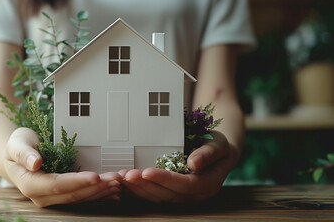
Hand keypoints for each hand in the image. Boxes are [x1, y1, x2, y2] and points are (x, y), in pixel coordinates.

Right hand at [4, 127, 121, 206]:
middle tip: (115, 178)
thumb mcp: (16, 143)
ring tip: (118, 182)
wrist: (19, 154)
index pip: (56, 185)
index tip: (94, 176)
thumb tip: (35, 163)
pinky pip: (83, 196)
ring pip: (81, 198)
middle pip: (72, 194)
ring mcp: (53, 197)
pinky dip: (100, 193)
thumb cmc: (18, 146)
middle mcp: (42, 195)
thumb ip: (23, 153)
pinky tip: (114, 190)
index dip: (77, 182)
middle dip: (95, 187)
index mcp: (30, 184)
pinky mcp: (63, 195)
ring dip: (101, 191)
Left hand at [121, 131, 239, 202]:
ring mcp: (183, 196)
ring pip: (159, 197)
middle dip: (146, 185)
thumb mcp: (219, 144)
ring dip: (139, 189)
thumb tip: (194, 163)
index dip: (164, 179)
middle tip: (128, 174)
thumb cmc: (218, 146)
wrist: (218, 152)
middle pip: (168, 194)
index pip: (184, 185)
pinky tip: (127, 183)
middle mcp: (195, 194)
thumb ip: (208, 153)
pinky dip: (140, 189)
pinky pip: (155, 194)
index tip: (147, 171)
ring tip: (123, 178)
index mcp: (208, 184)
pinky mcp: (173, 193)